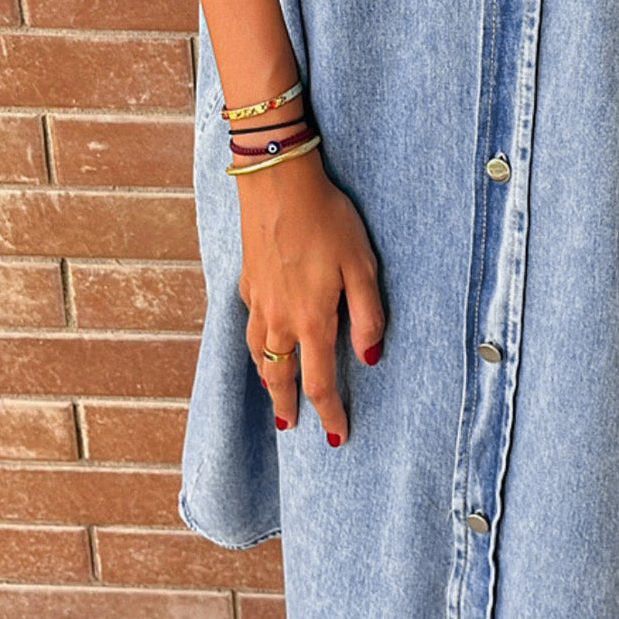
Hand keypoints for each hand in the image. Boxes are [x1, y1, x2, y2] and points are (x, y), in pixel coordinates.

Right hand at [236, 149, 385, 443]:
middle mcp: (279, 320)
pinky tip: (261, 339)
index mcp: (312, 320)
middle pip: (281, 377)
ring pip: (260, 355)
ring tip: (274, 392)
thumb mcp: (362, 265)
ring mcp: (258, 301)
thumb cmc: (328, 220)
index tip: (337, 435)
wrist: (279, 183)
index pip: (321, 383)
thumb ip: (368, 315)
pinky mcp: (248, 281)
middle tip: (292, 426)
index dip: (330, 413)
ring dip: (268, 380)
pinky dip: (256, 345)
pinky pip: (250, 326)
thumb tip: (370, 358)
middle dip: (288, 406)